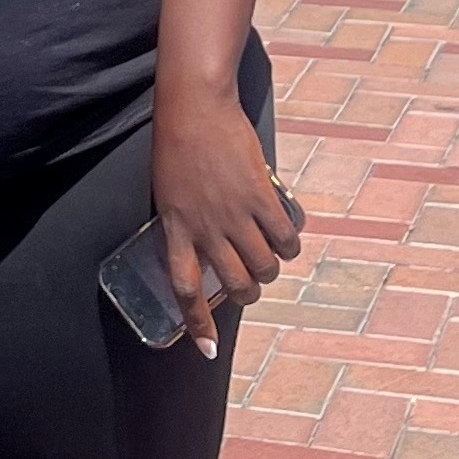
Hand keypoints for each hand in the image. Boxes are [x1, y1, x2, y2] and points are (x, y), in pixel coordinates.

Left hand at [149, 71, 299, 359]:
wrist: (195, 106)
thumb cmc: (176, 144)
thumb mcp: (169, 192)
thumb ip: (186, 223)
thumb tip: (209, 246)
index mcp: (174, 229)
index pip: (185, 290)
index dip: (198, 325)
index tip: (208, 351)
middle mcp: (204, 229)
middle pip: (235, 284)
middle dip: (247, 293)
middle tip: (251, 284)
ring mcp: (233, 214)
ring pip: (264, 266)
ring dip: (270, 270)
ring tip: (269, 259)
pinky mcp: (260, 196)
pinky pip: (284, 238)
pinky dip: (290, 245)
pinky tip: (287, 239)